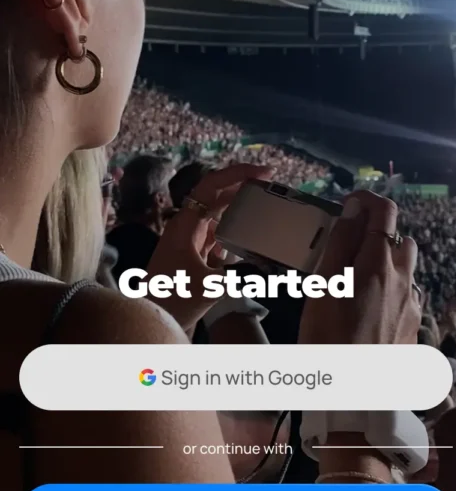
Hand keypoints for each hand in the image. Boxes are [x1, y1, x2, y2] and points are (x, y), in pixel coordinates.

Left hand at [146, 163, 271, 331]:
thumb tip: (266, 269)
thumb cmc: (172, 299)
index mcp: (185, 224)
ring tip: (265, 207)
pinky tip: (249, 237)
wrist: (150, 317)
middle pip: (217, 195)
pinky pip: (218, 232)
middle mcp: (187, 225)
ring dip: (240, 208)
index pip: (212, 185)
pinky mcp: (194, 252)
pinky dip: (234, 231)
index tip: (265, 173)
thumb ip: (239, 277)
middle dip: (243, 187)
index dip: (238, 173)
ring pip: (219, 213)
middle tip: (271, 186)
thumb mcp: (209, 287)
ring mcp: (190, 238)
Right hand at [299, 191, 419, 344]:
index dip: (365, 201)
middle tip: (347, 247)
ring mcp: (411, 305)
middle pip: (399, 239)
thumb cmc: (328, 341)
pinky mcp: (412, 327)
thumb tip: (352, 211)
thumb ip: (339, 244)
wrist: (352, 397)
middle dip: (376, 234)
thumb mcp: (322, 287)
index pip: (384, 211)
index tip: (347, 205)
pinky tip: (366, 309)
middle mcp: (402, 280)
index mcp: (378, 264)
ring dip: (385, 263)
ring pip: (405, 269)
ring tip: (356, 280)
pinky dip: (389, 290)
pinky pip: (406, 295)